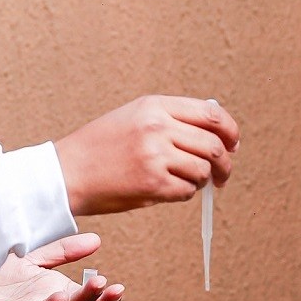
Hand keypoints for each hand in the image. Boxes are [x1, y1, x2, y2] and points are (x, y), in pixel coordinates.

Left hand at [0, 233, 123, 300]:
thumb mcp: (37, 255)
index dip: (102, 297)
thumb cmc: (3, 270)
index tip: (118, 288)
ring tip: (60, 297)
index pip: (85, 299)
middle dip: (87, 298)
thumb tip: (96, 241)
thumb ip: (64, 251)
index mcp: (55, 292)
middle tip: (100, 286)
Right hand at [55, 96, 238, 215]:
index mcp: (155, 106)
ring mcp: (156, 156)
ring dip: (202, 180)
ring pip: (203, 170)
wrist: (67, 173)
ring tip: (186, 182)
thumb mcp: (134, 117)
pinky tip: (169, 190)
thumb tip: (214, 134)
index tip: (233, 144)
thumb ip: (171, 119)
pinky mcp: (152, 184)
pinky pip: (187, 191)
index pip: (211, 113)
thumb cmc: (99, 147)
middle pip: (214, 145)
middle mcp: (158, 127)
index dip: (230, 131)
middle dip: (225, 163)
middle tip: (222, 174)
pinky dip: (185, 194)